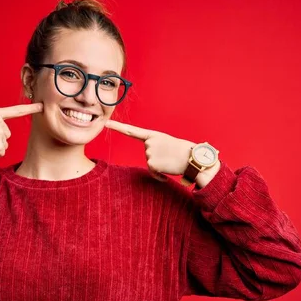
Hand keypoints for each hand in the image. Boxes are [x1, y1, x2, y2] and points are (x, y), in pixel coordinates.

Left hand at [105, 119, 220, 186]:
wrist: (194, 159)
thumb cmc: (184, 151)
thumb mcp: (168, 143)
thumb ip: (156, 146)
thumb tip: (152, 158)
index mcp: (154, 135)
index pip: (132, 131)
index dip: (118, 127)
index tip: (106, 123)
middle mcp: (149, 143)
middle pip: (147, 155)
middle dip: (158, 158)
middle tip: (171, 156)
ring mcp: (149, 153)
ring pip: (151, 165)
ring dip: (161, 166)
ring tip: (172, 161)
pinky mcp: (151, 164)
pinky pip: (153, 174)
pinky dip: (160, 176)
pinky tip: (169, 172)